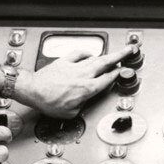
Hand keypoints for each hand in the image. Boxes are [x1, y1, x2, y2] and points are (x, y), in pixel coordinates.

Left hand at [15, 46, 134, 117]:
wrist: (33, 90)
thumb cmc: (49, 102)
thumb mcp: (70, 113)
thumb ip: (81, 106)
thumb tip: (83, 104)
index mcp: (88, 89)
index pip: (108, 79)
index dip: (118, 75)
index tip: (125, 72)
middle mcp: (84, 75)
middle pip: (106, 63)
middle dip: (120, 56)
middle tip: (129, 50)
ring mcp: (74, 66)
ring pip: (95, 58)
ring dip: (106, 56)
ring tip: (114, 53)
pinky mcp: (64, 61)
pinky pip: (79, 54)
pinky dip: (87, 53)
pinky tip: (90, 54)